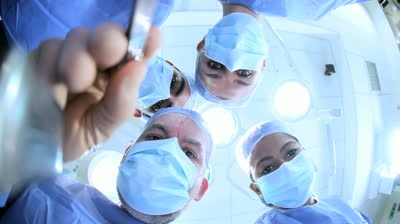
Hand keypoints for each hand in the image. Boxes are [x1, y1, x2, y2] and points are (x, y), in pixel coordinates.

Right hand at [30, 23, 161, 160]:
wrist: (35, 150)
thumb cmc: (74, 138)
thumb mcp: (101, 128)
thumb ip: (120, 102)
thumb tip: (138, 67)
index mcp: (119, 77)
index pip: (138, 51)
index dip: (146, 40)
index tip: (152, 37)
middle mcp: (98, 62)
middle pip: (108, 36)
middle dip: (109, 41)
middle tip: (107, 52)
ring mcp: (70, 56)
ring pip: (79, 37)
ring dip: (78, 58)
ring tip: (73, 84)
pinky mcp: (43, 56)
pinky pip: (50, 47)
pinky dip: (52, 63)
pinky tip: (53, 85)